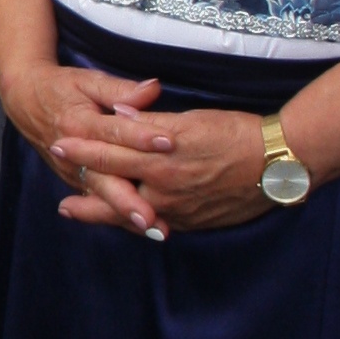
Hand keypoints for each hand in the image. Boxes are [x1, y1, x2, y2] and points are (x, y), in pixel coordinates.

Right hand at [0, 55, 191, 239]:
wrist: (25, 101)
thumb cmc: (61, 89)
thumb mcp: (88, 81)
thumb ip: (120, 89)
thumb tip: (152, 88)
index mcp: (79, 124)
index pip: (115, 132)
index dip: (142, 137)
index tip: (169, 143)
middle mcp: (74, 154)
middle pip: (105, 178)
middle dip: (129, 199)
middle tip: (151, 216)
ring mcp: (74, 172)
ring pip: (103, 196)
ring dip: (126, 214)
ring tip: (152, 228)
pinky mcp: (76, 181)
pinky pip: (99, 202)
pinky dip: (119, 217)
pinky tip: (143, 229)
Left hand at [42, 84, 273, 236]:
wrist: (280, 164)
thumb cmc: (239, 133)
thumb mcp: (193, 120)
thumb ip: (153, 122)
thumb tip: (120, 115)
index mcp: (162, 157)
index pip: (112, 151)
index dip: (83, 148)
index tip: (59, 144)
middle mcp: (165, 187)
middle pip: (114, 190)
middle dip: (85, 194)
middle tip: (59, 203)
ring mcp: (179, 209)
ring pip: (131, 213)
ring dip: (103, 214)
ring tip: (75, 212)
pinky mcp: (194, 221)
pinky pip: (156, 223)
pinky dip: (135, 222)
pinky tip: (125, 222)